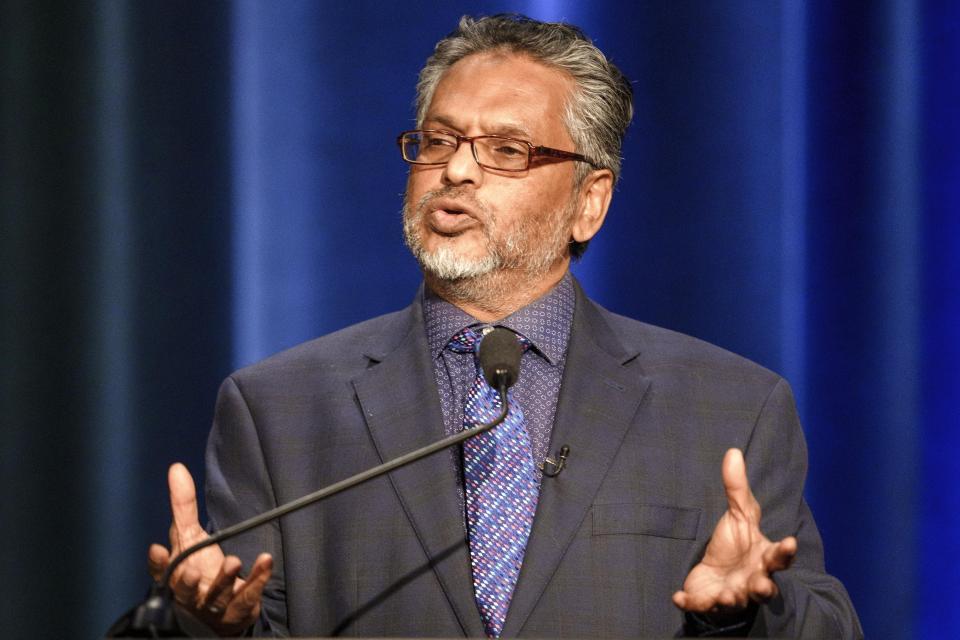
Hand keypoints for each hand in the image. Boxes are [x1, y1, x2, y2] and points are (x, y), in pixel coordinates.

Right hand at [148, 463, 272, 635]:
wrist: (219, 610)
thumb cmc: (199, 568)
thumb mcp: (190, 536)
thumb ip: (183, 506)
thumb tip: (176, 469)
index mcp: (175, 576)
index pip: (161, 572)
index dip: (158, 564)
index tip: (157, 549)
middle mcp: (191, 595)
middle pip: (185, 591)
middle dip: (188, 582)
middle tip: (193, 569)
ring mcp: (214, 606)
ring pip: (216, 596)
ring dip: (224, 579)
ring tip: (233, 561)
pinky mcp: (238, 610)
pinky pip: (247, 597)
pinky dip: (257, 579)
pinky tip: (265, 561)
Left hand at [672, 449, 796, 613]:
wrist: (716, 573)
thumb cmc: (736, 545)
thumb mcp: (739, 515)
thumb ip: (737, 488)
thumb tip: (733, 451)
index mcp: (764, 559)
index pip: (779, 557)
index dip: (785, 552)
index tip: (789, 542)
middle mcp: (753, 581)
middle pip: (764, 589)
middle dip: (763, 588)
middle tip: (760, 584)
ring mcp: (733, 595)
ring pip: (736, 602)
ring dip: (731, 600)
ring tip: (725, 595)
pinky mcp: (708, 602)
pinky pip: (701, 607)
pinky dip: (691, 603)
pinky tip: (678, 597)